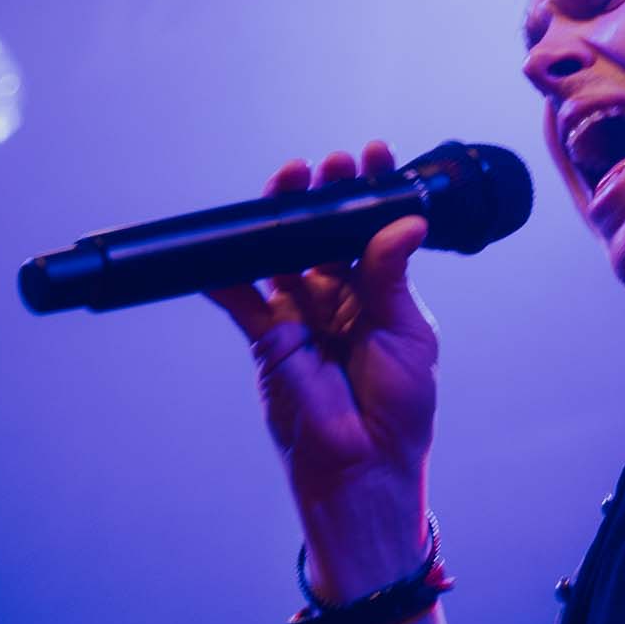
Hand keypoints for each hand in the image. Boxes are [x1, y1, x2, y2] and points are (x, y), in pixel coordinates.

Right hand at [206, 141, 436, 589]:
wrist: (362, 469)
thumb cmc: (399, 409)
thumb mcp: (406, 335)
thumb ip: (391, 277)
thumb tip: (403, 222)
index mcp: (381, 291)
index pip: (370, 228)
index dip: (368, 189)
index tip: (370, 154)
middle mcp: (338, 295)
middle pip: (319, 231)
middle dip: (320, 193)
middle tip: (324, 165)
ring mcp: (299, 313)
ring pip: (279, 252)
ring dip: (278, 217)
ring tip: (284, 180)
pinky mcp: (266, 337)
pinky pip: (239, 296)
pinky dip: (223, 271)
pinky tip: (218, 244)